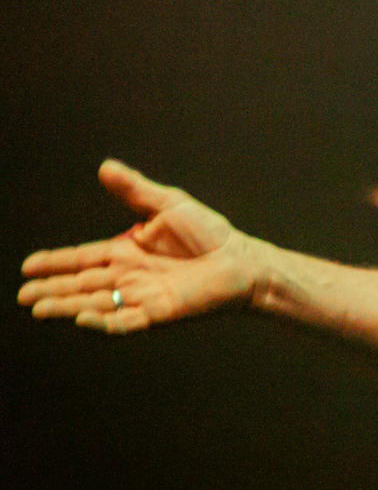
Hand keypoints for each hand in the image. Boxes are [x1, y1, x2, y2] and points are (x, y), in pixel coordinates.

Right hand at [19, 160, 257, 331]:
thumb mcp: (167, 204)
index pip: (82, 258)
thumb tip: (105, 167)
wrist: (241, 259)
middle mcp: (128, 276)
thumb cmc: (209, 233)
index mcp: (126, 251)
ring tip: (39, 309)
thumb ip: (134, 190)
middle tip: (23, 296)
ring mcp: (141, 296)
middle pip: (81, 284)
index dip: (55, 262)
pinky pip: (125, 321)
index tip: (28, 267)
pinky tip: (81, 319)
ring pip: (95, 304)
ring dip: (67, 307)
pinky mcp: (159, 313)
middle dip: (51, 290)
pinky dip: (103, 322)